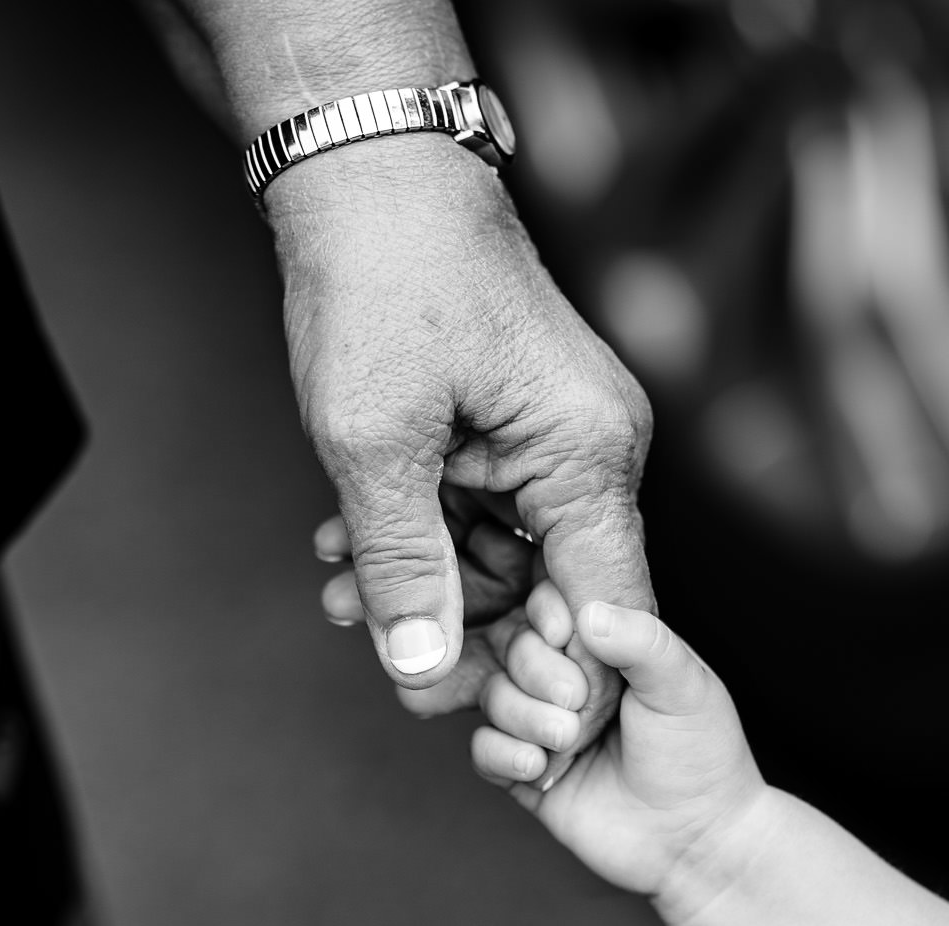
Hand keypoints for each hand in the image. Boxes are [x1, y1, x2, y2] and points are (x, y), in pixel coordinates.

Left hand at [268, 136, 652, 779]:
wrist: (365, 168)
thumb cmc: (381, 283)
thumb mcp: (374, 442)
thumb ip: (407, 565)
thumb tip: (424, 668)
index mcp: (589, 455)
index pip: (607, 610)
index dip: (557, 684)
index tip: (497, 733)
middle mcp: (593, 450)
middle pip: (555, 592)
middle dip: (463, 629)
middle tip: (383, 654)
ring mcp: (557, 437)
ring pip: (509, 557)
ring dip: (426, 580)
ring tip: (341, 589)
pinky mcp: (517, 426)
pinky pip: (485, 513)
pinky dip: (423, 535)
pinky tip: (350, 546)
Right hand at [469, 582, 770, 916]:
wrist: (696, 841)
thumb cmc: (701, 756)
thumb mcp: (683, 684)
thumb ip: (642, 639)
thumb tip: (588, 610)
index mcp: (606, 647)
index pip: (552, 604)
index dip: (548, 614)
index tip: (566, 636)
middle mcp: (569, 680)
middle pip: (512, 647)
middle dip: (537, 672)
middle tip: (579, 702)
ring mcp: (544, 725)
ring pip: (493, 696)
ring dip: (524, 716)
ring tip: (568, 741)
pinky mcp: (526, 773)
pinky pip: (482, 750)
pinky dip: (502, 754)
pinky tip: (538, 767)